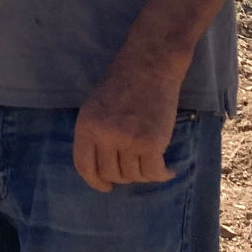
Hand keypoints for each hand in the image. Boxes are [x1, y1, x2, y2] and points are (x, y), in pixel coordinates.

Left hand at [72, 60, 181, 193]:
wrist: (150, 64)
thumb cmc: (123, 82)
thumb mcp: (96, 106)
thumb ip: (96, 134)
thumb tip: (101, 169)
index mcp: (86, 125)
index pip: (84, 166)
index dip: (95, 181)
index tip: (106, 187)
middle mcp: (104, 136)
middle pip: (111, 174)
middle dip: (123, 175)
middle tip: (135, 166)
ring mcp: (128, 140)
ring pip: (134, 175)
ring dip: (143, 172)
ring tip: (150, 160)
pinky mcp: (151, 143)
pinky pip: (154, 172)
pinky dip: (163, 174)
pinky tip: (167, 169)